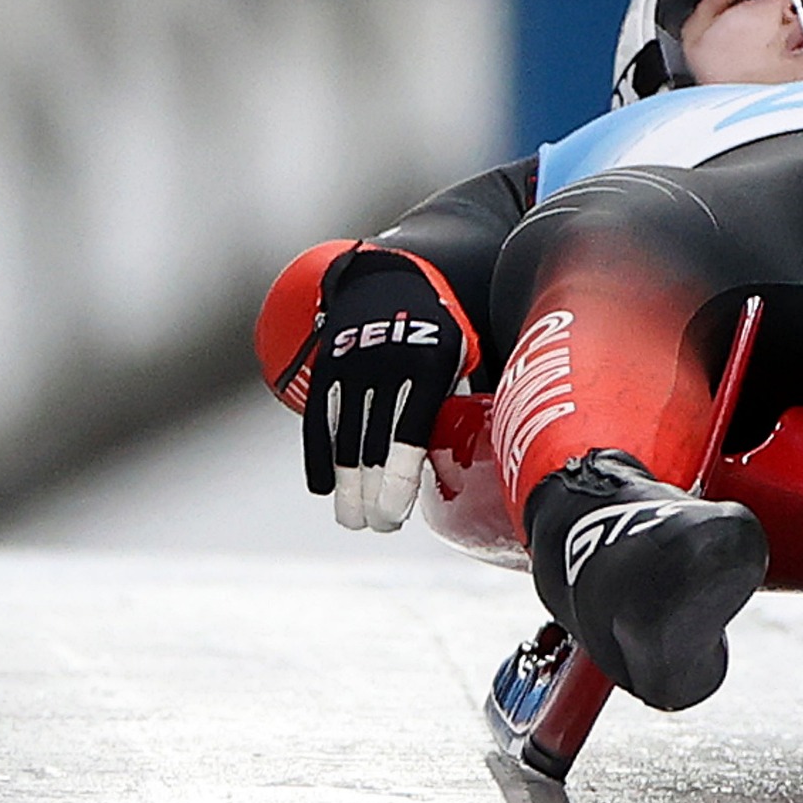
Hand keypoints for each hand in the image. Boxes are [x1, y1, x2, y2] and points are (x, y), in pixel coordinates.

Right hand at [299, 252, 462, 531]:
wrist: (392, 276)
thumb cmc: (441, 331)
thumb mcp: (462, 357)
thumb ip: (462, 404)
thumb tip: (485, 465)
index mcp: (430, 364)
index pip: (408, 434)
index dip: (397, 480)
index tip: (393, 517)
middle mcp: (386, 363)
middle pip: (372, 444)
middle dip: (371, 493)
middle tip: (378, 526)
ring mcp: (352, 363)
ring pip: (343, 437)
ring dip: (345, 485)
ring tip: (351, 519)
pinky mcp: (327, 364)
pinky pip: (317, 418)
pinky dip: (318, 457)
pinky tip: (323, 488)